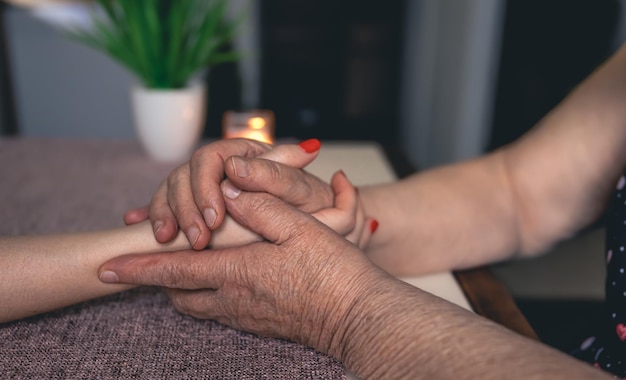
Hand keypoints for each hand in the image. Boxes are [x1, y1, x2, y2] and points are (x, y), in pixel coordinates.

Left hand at [100, 173, 383, 352]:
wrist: (360, 318)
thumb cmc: (335, 273)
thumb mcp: (302, 228)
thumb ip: (260, 206)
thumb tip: (227, 190)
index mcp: (239, 272)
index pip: (174, 271)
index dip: (137, 269)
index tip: (107, 269)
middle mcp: (235, 300)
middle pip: (179, 294)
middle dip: (159, 279)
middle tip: (154, 260)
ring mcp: (247, 316)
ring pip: (198, 306)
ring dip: (184, 288)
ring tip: (186, 268)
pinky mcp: (261, 325)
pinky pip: (221, 312)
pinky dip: (209, 296)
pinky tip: (227, 280)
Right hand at [124, 138, 326, 249]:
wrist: (313, 229)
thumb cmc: (309, 207)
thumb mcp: (301, 190)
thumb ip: (280, 171)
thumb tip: (238, 165)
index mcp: (243, 153)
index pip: (211, 159)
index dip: (206, 188)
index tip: (215, 219)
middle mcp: (220, 167)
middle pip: (185, 175)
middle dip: (186, 208)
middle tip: (198, 240)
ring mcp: (203, 187)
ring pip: (170, 191)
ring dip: (165, 214)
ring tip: (167, 240)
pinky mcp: (193, 209)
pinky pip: (163, 207)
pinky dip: (149, 216)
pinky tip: (134, 224)